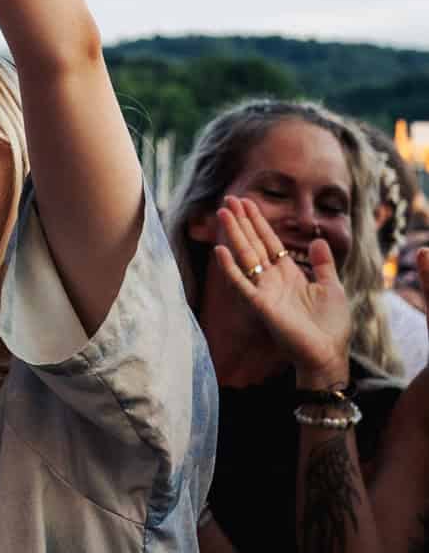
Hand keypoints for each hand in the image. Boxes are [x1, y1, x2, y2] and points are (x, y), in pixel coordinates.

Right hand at [213, 197, 351, 384]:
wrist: (329, 353)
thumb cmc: (332, 325)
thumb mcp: (332, 287)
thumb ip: (323, 264)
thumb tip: (318, 240)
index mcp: (289, 274)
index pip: (269, 241)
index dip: (258, 221)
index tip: (247, 202)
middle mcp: (273, 279)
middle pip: (254, 243)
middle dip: (242, 221)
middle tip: (229, 199)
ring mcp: (264, 291)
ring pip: (246, 256)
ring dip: (234, 234)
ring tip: (223, 213)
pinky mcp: (260, 306)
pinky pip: (241, 284)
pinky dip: (230, 269)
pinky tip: (220, 251)